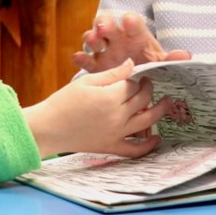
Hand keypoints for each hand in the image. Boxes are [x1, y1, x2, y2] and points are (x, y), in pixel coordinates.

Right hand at [23, 59, 171, 157]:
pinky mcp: (111, 146)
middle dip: (148, 89)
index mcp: (110, 97)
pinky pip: (135, 149)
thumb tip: (132, 64)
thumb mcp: (86, 82)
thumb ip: (112, 74)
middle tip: (148, 84)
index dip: (134, 79)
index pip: (132, 85)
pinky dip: (148, 146)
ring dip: (160, 111)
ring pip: (146, 121)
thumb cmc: (63, 102)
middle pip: (142, 100)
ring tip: (168, 102)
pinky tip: (157, 138)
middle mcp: (117, 116)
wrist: (48, 129)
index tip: (135, 76)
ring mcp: (116, 133)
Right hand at [72, 13, 190, 72]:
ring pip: (93, 37)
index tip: (128, 22)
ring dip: (91, 37)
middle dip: (104, 24)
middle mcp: (118, 38)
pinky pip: (84, 58)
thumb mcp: (160, 63)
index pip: (132, 22)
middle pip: (108, 24)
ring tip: (92, 43)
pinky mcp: (94, 64)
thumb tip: (188, 56)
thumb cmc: (149, 66)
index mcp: (135, 35)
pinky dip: (80, 57)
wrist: (136, 84)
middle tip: (103, 29)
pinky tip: (78, 58)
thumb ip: (171, 59)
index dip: (130, 21)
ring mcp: (104, 50)